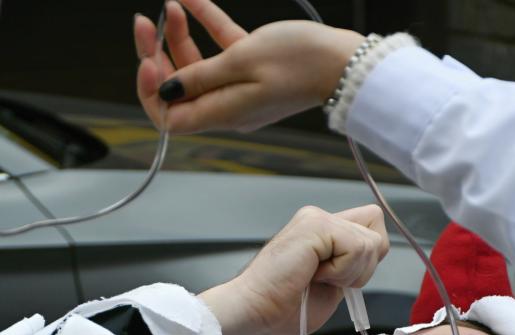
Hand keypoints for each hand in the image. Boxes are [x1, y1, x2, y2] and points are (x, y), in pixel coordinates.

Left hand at [135, 0, 361, 133]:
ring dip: (180, 35)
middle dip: (159, 55)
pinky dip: (204, 26)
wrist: (342, 64)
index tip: (147, 59)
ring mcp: (238, 91)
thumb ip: (200, 75)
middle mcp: (227, 108)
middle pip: (178, 89)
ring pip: (196, 67)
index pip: (169, 118)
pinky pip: (220, 51)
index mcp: (222, 114)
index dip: (150, 92)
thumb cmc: (300, 62)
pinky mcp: (252, 72)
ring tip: (173, 4)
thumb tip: (165, 91)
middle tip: (147, 21)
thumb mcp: (241, 60)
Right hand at [200, 205, 388, 334]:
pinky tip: (315, 275)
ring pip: (370, 243)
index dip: (368, 258)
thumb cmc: (284, 307)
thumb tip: (374, 256)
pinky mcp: (315, 225)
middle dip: (363, 266)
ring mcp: (317, 218)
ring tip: (318, 278)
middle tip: (330, 280)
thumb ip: (352, 266)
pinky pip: (356, 248)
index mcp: (324, 232)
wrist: (257, 311)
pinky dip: (341, 272)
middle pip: (377, 230)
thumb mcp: (332, 286)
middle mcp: (320, 218)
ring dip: (349, 272)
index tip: (341, 280)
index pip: (372, 228)